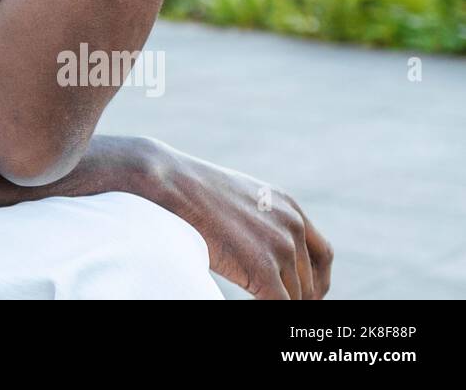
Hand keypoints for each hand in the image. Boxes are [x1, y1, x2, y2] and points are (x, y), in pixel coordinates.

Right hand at [145, 138, 333, 299]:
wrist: (172, 183)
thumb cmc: (191, 189)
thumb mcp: (238, 197)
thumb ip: (259, 218)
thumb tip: (257, 244)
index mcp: (289, 207)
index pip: (323, 255)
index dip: (319, 280)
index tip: (308, 294)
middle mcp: (292, 225)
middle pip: (311, 281)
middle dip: (299, 298)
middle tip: (279, 304)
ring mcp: (280, 247)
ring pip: (297, 297)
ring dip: (283, 304)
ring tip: (260, 302)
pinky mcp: (263, 269)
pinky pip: (281, 304)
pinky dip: (271, 311)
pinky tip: (252, 304)